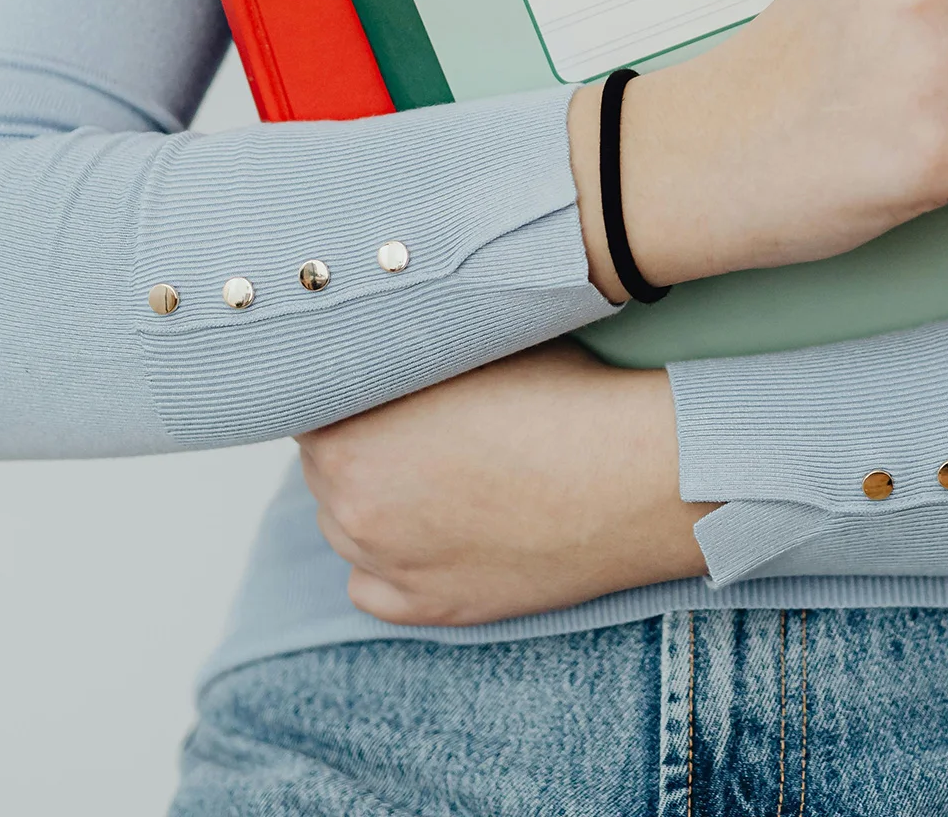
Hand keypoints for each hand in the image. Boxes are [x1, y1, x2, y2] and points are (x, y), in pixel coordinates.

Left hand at [298, 341, 712, 627]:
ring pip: (347, 524)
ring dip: (376, 497)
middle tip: (418, 419)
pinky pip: (370, 586)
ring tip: (441, 471)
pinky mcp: (430, 609)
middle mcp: (350, 504)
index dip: (348, 383)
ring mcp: (388, 564)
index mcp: (348, 432)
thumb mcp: (471, 342)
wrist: (635, 474)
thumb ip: (408, 348)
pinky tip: (434, 528)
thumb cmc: (564, 397)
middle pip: (325, 465)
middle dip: (362, 440)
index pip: (312, 402)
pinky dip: (391, 559)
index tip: (381, 375)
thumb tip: (383, 339)